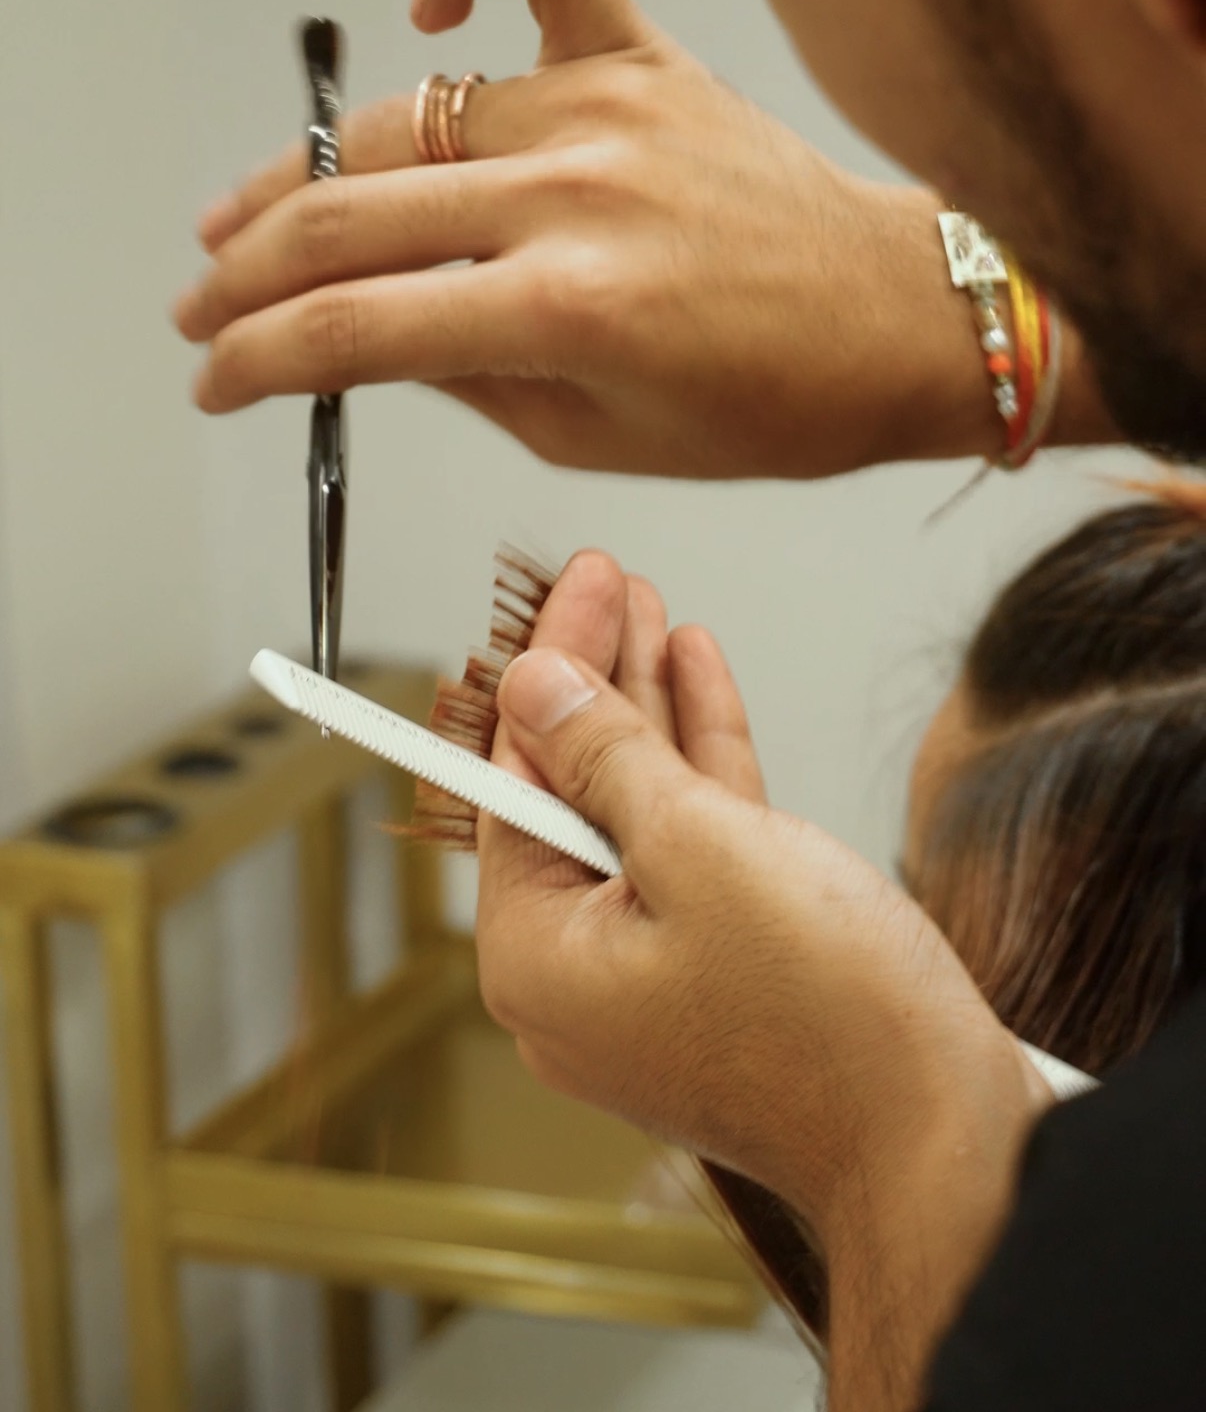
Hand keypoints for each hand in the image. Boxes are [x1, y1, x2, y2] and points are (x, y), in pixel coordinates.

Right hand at [174, 0, 1082, 477]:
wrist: (895, 322)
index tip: (216, 378)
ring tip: (250, 212)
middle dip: (245, 274)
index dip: (256, 360)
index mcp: (567, 309)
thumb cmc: (778, 402)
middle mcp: (573, 193)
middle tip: (202, 304)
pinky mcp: (643, 62)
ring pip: (404, 117)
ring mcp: (606, 111)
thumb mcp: (599, 438)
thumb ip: (468, 380)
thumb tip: (369, 341)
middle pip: (348, 219)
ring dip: (305, 170)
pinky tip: (425, 10)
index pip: (354, 329)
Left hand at [477, 550, 1052, 1408]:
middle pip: (574, 789)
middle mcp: (580, 969)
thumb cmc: (826, 1019)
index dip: (547, 669)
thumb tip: (531, 686)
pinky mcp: (721, 963)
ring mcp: (652, 969)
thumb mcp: (699, 851)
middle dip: (599, 677)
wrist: (946, 1140)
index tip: (576, 587)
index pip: (515, 780)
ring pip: (639, 809)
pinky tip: (700, 681)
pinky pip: (694, 847)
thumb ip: (606, 759)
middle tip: (612, 580)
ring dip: (651, 708)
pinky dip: (701, 765)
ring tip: (655, 612)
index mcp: (537, 955)